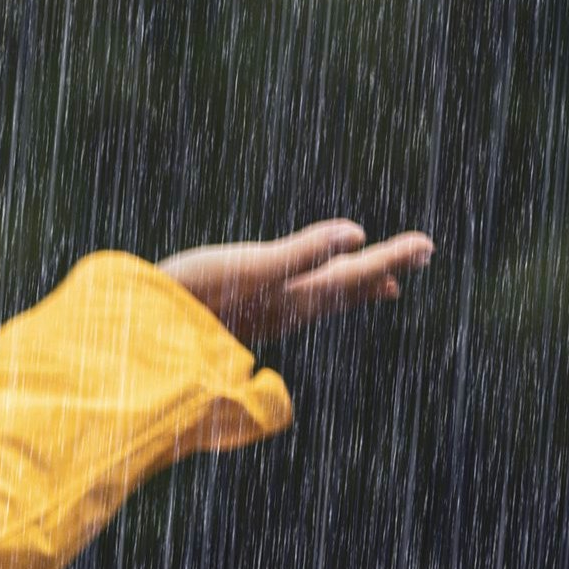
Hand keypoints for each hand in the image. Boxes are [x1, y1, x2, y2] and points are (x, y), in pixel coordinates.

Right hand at [156, 220, 435, 347]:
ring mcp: (267, 315)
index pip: (357, 273)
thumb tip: (356, 234)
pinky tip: (312, 294)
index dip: (393, 257)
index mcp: (297, 295)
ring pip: (327, 299)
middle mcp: (289, 309)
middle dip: (384, 269)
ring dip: (358, 286)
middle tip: (420, 255)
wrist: (140, 334)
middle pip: (349, 288)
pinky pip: (302, 304)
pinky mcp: (245, 314)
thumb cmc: (191, 296)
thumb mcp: (249, 267)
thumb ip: (302, 252)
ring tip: (384, 283)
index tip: (428, 244)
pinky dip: (323, 294)